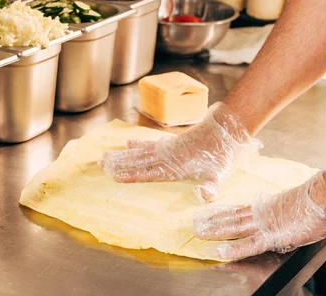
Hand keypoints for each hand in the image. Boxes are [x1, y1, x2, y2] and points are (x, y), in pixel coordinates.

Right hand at [99, 102, 258, 201]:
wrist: (226, 129)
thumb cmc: (222, 155)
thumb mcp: (219, 174)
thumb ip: (210, 186)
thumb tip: (204, 196)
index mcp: (174, 166)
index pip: (148, 172)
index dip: (131, 174)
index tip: (115, 175)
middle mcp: (167, 156)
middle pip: (138, 160)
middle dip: (119, 163)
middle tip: (100, 164)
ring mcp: (168, 147)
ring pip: (140, 151)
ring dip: (123, 155)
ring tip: (106, 155)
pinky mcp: (172, 141)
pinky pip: (150, 144)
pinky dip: (138, 144)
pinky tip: (128, 142)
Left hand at [192, 171, 325, 259]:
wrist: (325, 197)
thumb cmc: (318, 199)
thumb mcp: (297, 202)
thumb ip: (286, 208)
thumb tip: (288, 213)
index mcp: (267, 204)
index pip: (240, 209)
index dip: (223, 213)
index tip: (209, 213)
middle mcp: (261, 212)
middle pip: (232, 217)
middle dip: (212, 221)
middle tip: (195, 223)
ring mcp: (264, 224)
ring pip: (234, 228)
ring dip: (215, 231)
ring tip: (198, 233)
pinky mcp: (272, 235)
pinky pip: (249, 245)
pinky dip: (234, 249)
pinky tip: (220, 252)